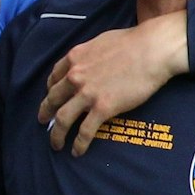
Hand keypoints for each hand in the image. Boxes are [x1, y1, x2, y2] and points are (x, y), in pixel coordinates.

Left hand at [39, 11, 187, 155]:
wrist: (151, 50)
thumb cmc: (132, 42)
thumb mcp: (99, 42)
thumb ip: (88, 55)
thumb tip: (89, 62)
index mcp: (74, 59)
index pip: (54, 77)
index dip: (50, 90)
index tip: (51, 98)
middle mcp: (75, 76)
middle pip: (52, 99)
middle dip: (45, 112)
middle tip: (43, 122)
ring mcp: (87, 94)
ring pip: (63, 119)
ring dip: (56, 134)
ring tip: (55, 144)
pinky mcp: (102, 108)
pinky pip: (85, 131)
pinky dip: (78, 144)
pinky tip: (77, 152)